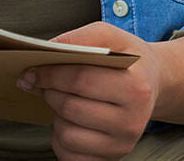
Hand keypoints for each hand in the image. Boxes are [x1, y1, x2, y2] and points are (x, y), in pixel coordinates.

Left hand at [17, 22, 165, 160]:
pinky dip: (60, 138)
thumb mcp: (110, 35)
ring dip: (54, 115)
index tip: (31, 69)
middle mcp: (132, 120)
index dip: (50, 74)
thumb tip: (47, 50)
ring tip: (60, 98)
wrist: (152, 83)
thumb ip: (79, 38)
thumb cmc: (126, 58)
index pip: (81, 80)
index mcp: (134, 86)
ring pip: (67, 135)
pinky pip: (70, 157)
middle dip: (48, 91)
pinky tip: (67, 120)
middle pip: (71, 108)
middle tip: (43, 81)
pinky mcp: (111, 160)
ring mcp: (122, 144)